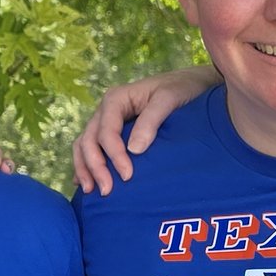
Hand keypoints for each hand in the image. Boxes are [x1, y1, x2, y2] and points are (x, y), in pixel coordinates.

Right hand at [70, 65, 216, 195]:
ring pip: (84, 145)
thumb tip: (134, 150)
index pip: (106, 131)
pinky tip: (88, 183)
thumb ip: (151, 121)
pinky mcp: (113, 132)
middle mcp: (107, 110)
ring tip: (90, 191)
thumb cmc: (181, 89)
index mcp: (116, 99)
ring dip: (84, 168)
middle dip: (94, 166)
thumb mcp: (168, 99)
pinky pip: (92, 149)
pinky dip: (86, 165)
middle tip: (107, 191)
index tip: (127, 176)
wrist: (191, 84)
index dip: (114, 155)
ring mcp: (107, 121)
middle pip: (89, 140)